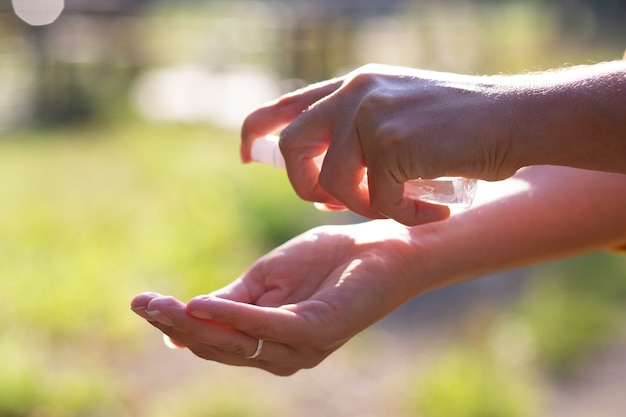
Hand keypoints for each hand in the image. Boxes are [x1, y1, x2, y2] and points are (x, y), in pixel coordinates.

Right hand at [131, 221, 420, 375]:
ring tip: (164, 305)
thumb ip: (231, 300)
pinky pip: (272, 327)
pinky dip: (238, 317)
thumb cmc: (327, 261)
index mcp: (267, 339)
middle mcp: (282, 352)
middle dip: (178, 327)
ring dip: (198, 325)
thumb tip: (185, 315)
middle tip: (143, 304)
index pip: (213, 340)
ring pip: (239, 342)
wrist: (382, 246)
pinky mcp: (319, 330)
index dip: (177, 326)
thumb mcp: (268, 277)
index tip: (142, 304)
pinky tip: (206, 306)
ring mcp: (302, 345)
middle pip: (220, 347)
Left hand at [241, 64, 516, 225]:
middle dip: (306, 188)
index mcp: (350, 87)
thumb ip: (355, 138)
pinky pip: (377, 201)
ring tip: (401, 206)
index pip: (281, 106)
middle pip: (292, 150)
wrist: (514, 117)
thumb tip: (319, 185)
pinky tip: (432, 213)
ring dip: (365, 208)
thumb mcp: (395, 117)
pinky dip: (403, 218)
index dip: (254, 134)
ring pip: (335, 185)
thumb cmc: (458, 127)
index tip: (246, 157)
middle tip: (335, 205)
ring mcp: (371, 114)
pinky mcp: (392, 142)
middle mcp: (353, 93)